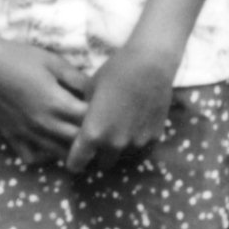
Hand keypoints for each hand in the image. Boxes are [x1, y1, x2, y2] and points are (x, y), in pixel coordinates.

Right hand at [0, 37, 89, 164]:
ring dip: (72, 151)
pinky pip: (31, 157)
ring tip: (81, 143)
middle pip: (78, 142)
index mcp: (57, 103)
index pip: (89, 120)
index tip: (105, 111)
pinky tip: (50, 146)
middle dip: (91, 138)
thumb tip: (96, 88)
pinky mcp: (13, 136)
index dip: (100, 117)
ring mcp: (28, 133)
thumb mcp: (52, 61)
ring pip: (58, 154)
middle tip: (98, 130)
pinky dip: (44, 157)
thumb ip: (76, 77)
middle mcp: (44, 123)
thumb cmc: (19, 57)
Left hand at [66, 41, 175, 174]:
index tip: (76, 155)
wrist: (150, 64)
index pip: (77, 163)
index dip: (74, 160)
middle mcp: (114, 145)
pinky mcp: (154, 138)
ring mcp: (136, 143)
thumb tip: (80, 122)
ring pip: (123, 159)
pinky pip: (141, 150)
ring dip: (119, 151)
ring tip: (119, 132)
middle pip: (102, 164)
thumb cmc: (115, 71)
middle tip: (100, 141)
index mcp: (93, 134)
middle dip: (99, 156)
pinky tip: (135, 127)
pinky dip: (136, 144)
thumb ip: (83, 113)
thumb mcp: (89, 90)